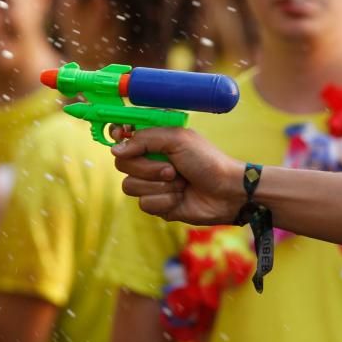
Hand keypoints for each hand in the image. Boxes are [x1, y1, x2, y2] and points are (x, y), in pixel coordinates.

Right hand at [111, 127, 245, 224]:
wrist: (227, 192)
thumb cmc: (207, 161)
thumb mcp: (178, 140)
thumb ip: (144, 139)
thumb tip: (115, 149)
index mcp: (155, 141)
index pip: (123, 136)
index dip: (118, 137)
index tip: (120, 136)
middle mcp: (150, 161)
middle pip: (122, 164)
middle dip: (147, 169)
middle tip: (172, 170)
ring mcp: (152, 184)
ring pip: (130, 186)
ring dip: (158, 186)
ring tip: (181, 184)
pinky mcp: (158, 205)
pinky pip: (144, 204)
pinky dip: (165, 201)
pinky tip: (181, 198)